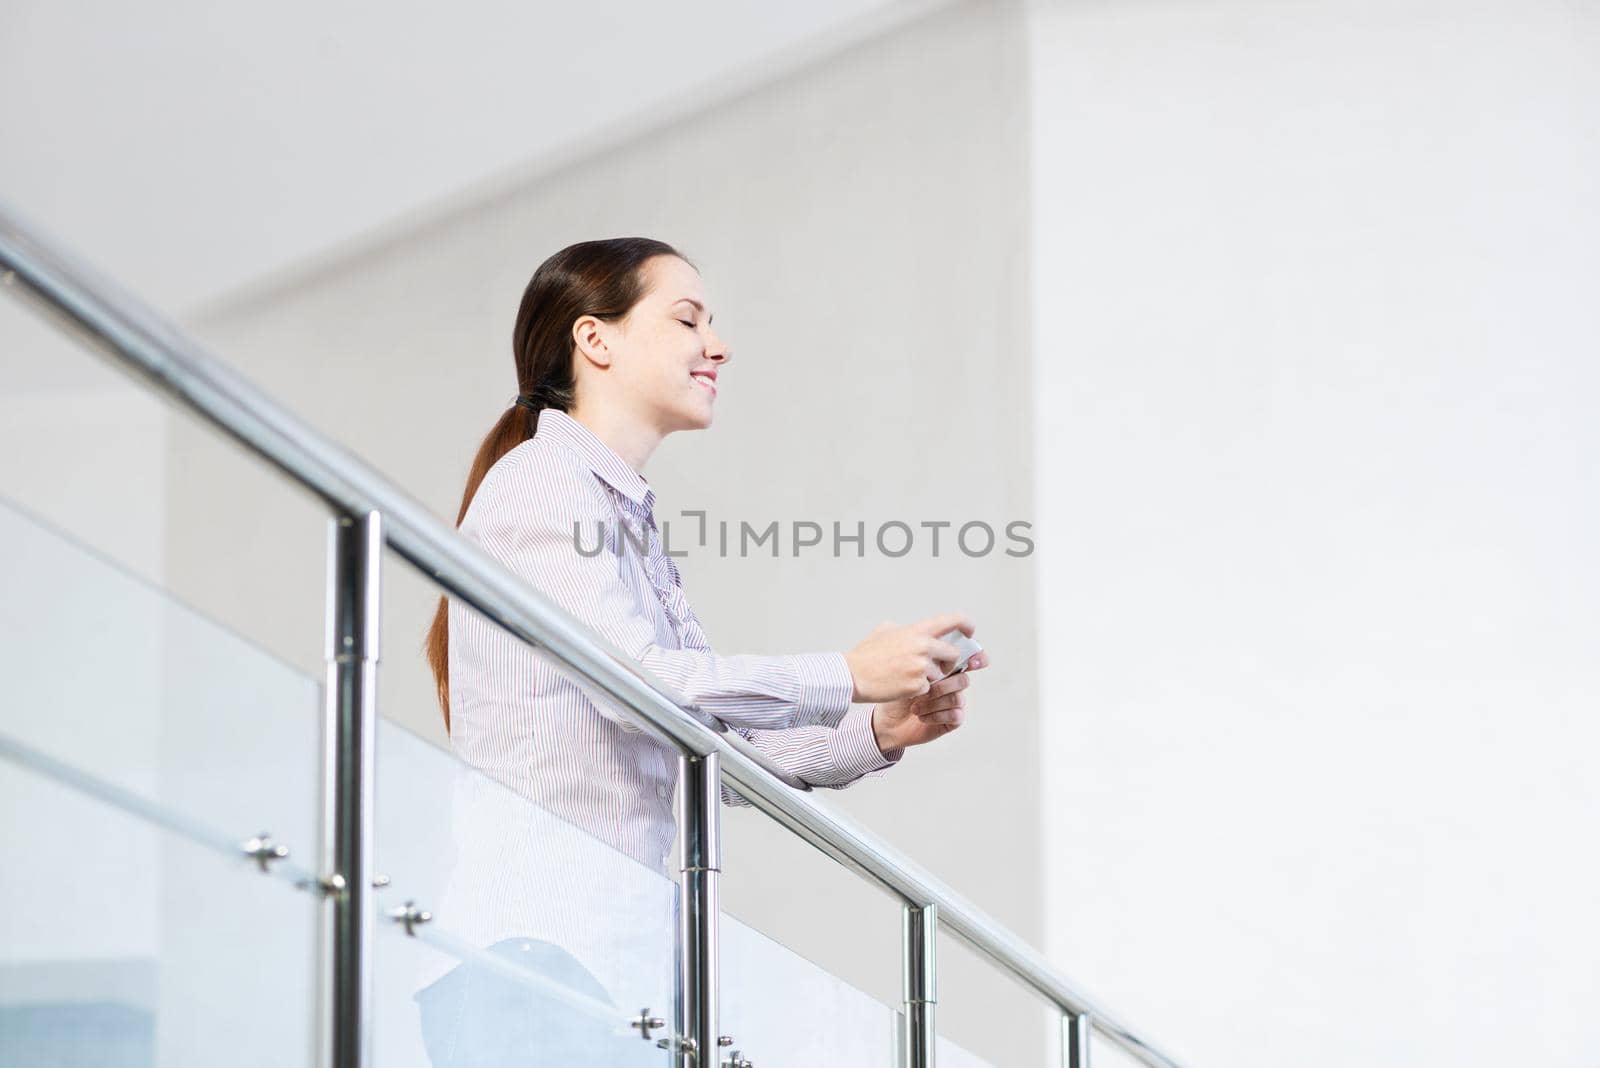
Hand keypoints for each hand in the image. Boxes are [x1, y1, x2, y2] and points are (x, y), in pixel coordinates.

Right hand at [844, 613, 973, 703]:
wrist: (852, 676)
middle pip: (953, 654)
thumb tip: (910, 629)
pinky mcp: (918, 685)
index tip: (969, 632)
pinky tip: (901, 686)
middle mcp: (923, 646)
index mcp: (917, 630)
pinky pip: (928, 688)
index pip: (953, 621)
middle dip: (948, 662)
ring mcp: (921, 667)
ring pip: (940, 674)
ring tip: (906, 676)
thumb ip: (903, 629)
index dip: (966, 625)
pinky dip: (918, 690)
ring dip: (929, 678)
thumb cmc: (865, 656)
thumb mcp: (884, 631)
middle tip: (936, 667)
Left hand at [870, 649, 990, 752]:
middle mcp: (952, 684)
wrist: (886, 720)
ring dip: (934, 702)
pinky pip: (955, 715)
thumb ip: (922, 656)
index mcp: (944, 668)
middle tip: (922, 690)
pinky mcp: (951, 720)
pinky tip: (922, 716)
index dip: (977, 658)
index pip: (968, 659)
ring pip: (957, 698)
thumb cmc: (896, 693)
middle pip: (963, 680)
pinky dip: (936, 715)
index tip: (972, 662)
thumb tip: (933, 646)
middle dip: (942, 685)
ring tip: (915, 706)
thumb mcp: (904, 670)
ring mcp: (953, 702)